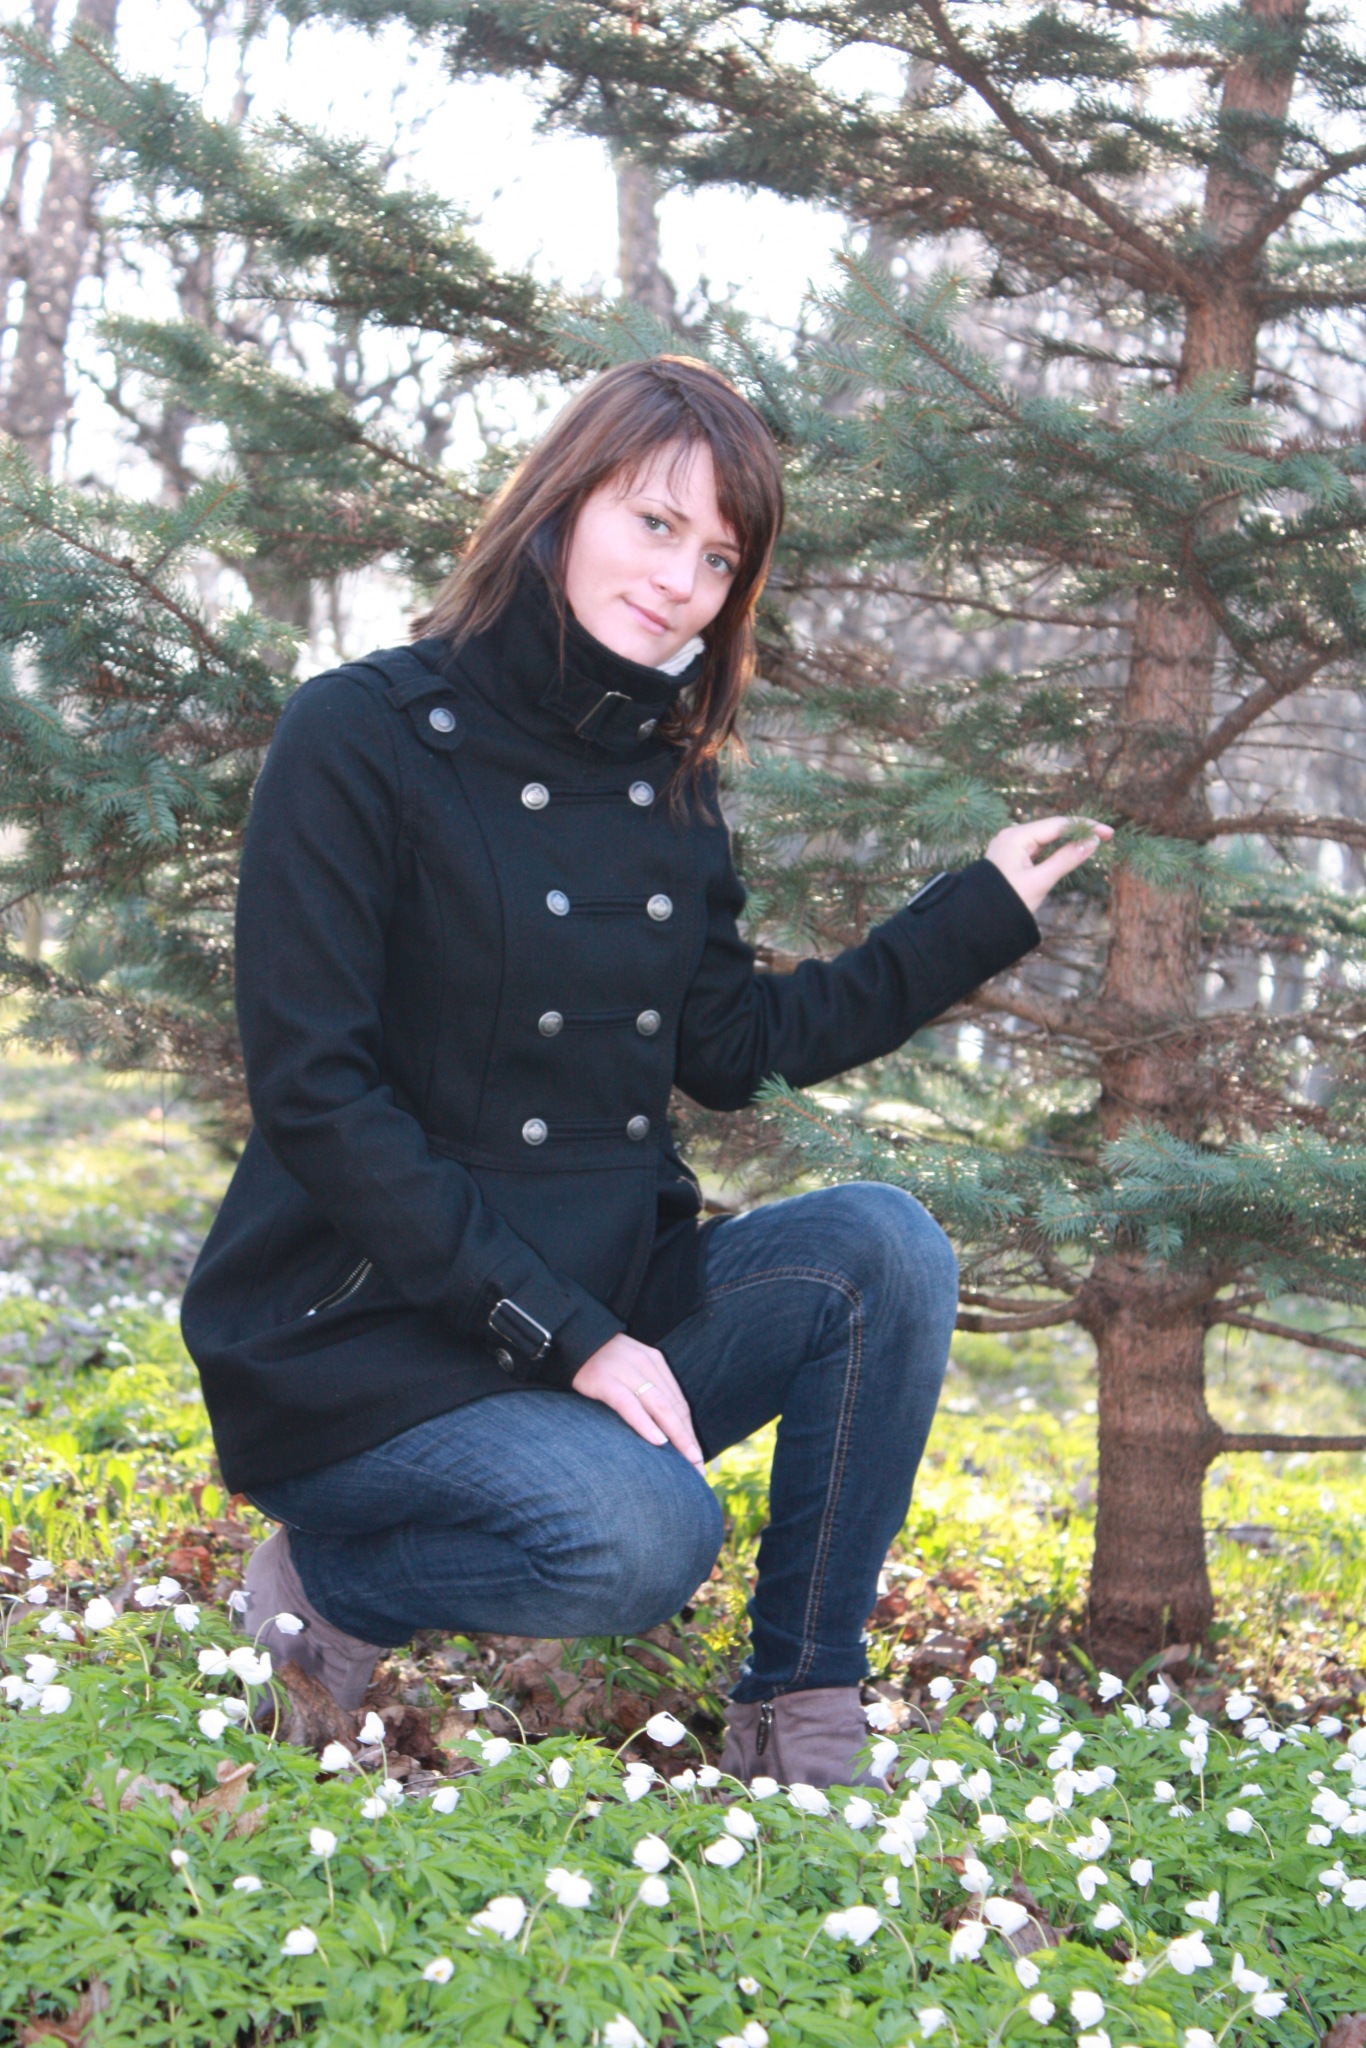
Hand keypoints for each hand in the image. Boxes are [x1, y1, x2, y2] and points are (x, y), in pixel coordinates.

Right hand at [571, 1332, 704, 1469]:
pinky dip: (645, 1423)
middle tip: (697, 1465)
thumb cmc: (600, 1363)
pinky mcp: (605, 1380)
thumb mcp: (630, 1369)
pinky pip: (629, 1404)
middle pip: (673, 1406)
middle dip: (687, 1438)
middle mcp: (645, 1365)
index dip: (689, 1431)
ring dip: (676, 1435)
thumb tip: (663, 1427)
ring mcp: (625, 1371)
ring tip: (686, 1458)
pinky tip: (657, 1441)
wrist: (570, 1340)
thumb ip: (646, 1390)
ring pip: (659, 1406)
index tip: (697, 1456)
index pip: (678, 1402)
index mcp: (655, 1362)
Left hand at [986, 815, 1112, 914]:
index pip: (1057, 825)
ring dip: (1069, 839)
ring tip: (1094, 842)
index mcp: (1015, 837)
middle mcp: (1011, 836)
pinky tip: (1071, 850)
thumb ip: (1066, 860)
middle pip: (1052, 828)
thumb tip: (1092, 843)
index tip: (1109, 833)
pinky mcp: (1011, 857)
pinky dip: (1056, 849)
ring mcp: (1010, 846)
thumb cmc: (1006, 903)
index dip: (1085, 826)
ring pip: (1046, 838)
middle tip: (1107, 836)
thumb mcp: (1040, 881)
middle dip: (1079, 831)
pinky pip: (1038, 848)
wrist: (977, 923)